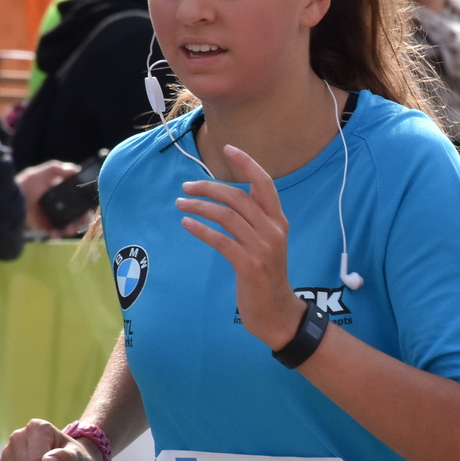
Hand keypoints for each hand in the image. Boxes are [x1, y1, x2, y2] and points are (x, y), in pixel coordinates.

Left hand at [18, 159, 83, 233]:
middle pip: (79, 213)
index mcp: (60, 191)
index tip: (89, 206)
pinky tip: (55, 232)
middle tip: (83, 221)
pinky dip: (59, 234)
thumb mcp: (40, 173)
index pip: (79, 198)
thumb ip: (56, 168)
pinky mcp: (46, 227)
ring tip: (68, 229)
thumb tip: (75, 169)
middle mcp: (59, 205)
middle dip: (83, 219)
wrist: (9, 203)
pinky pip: (58, 233)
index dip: (86, 203)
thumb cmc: (24, 185)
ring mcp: (53, 217)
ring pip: (71, 225)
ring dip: (73, 228)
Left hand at [176, 144, 305, 349]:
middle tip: (186, 187)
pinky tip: (187, 224)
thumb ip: (254, 220)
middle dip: (209, 187)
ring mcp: (263, 248)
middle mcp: (273, 230)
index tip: (228, 148)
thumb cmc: (267, 275)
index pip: (264, 183)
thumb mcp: (267, 243)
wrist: (277, 312)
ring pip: (226, 216)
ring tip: (181, 204)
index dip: (247, 163)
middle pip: (238, 196)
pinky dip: (201, 230)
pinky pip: (221, 241)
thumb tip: (228, 199)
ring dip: (200, 207)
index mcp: (279, 221)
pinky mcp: (249, 265)